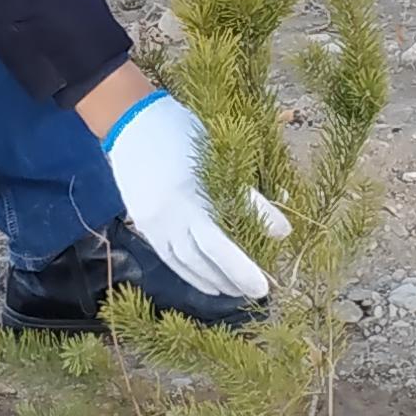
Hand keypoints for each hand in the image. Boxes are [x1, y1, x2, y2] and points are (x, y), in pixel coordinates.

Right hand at [99, 89, 285, 301]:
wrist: (131, 123)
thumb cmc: (182, 134)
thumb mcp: (220, 162)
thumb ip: (250, 199)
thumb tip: (283, 232)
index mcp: (189, 199)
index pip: (219, 247)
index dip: (241, 270)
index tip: (263, 287)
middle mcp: (167, 217)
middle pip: (201, 261)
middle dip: (229, 280)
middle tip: (254, 292)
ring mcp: (151, 223)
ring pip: (183, 264)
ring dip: (210, 281)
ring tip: (232, 291)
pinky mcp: (143, 224)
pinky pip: (168, 258)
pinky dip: (188, 273)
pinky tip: (205, 280)